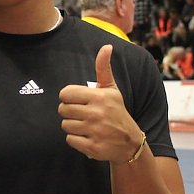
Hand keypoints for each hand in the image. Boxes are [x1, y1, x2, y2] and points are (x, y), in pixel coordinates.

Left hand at [59, 45, 143, 162]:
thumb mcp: (111, 89)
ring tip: (87, 126)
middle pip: (62, 110)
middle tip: (83, 115)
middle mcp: (96, 113)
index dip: (69, 98)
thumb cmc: (117, 112)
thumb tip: (107, 46)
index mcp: (99, 96)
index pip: (65, 94)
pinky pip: (70, 140)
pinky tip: (89, 137)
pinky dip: (77, 140)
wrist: (130, 143)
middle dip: (70, 113)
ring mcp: (94, 131)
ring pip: (65, 125)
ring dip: (73, 126)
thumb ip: (103, 68)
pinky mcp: (92, 147)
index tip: (78, 101)